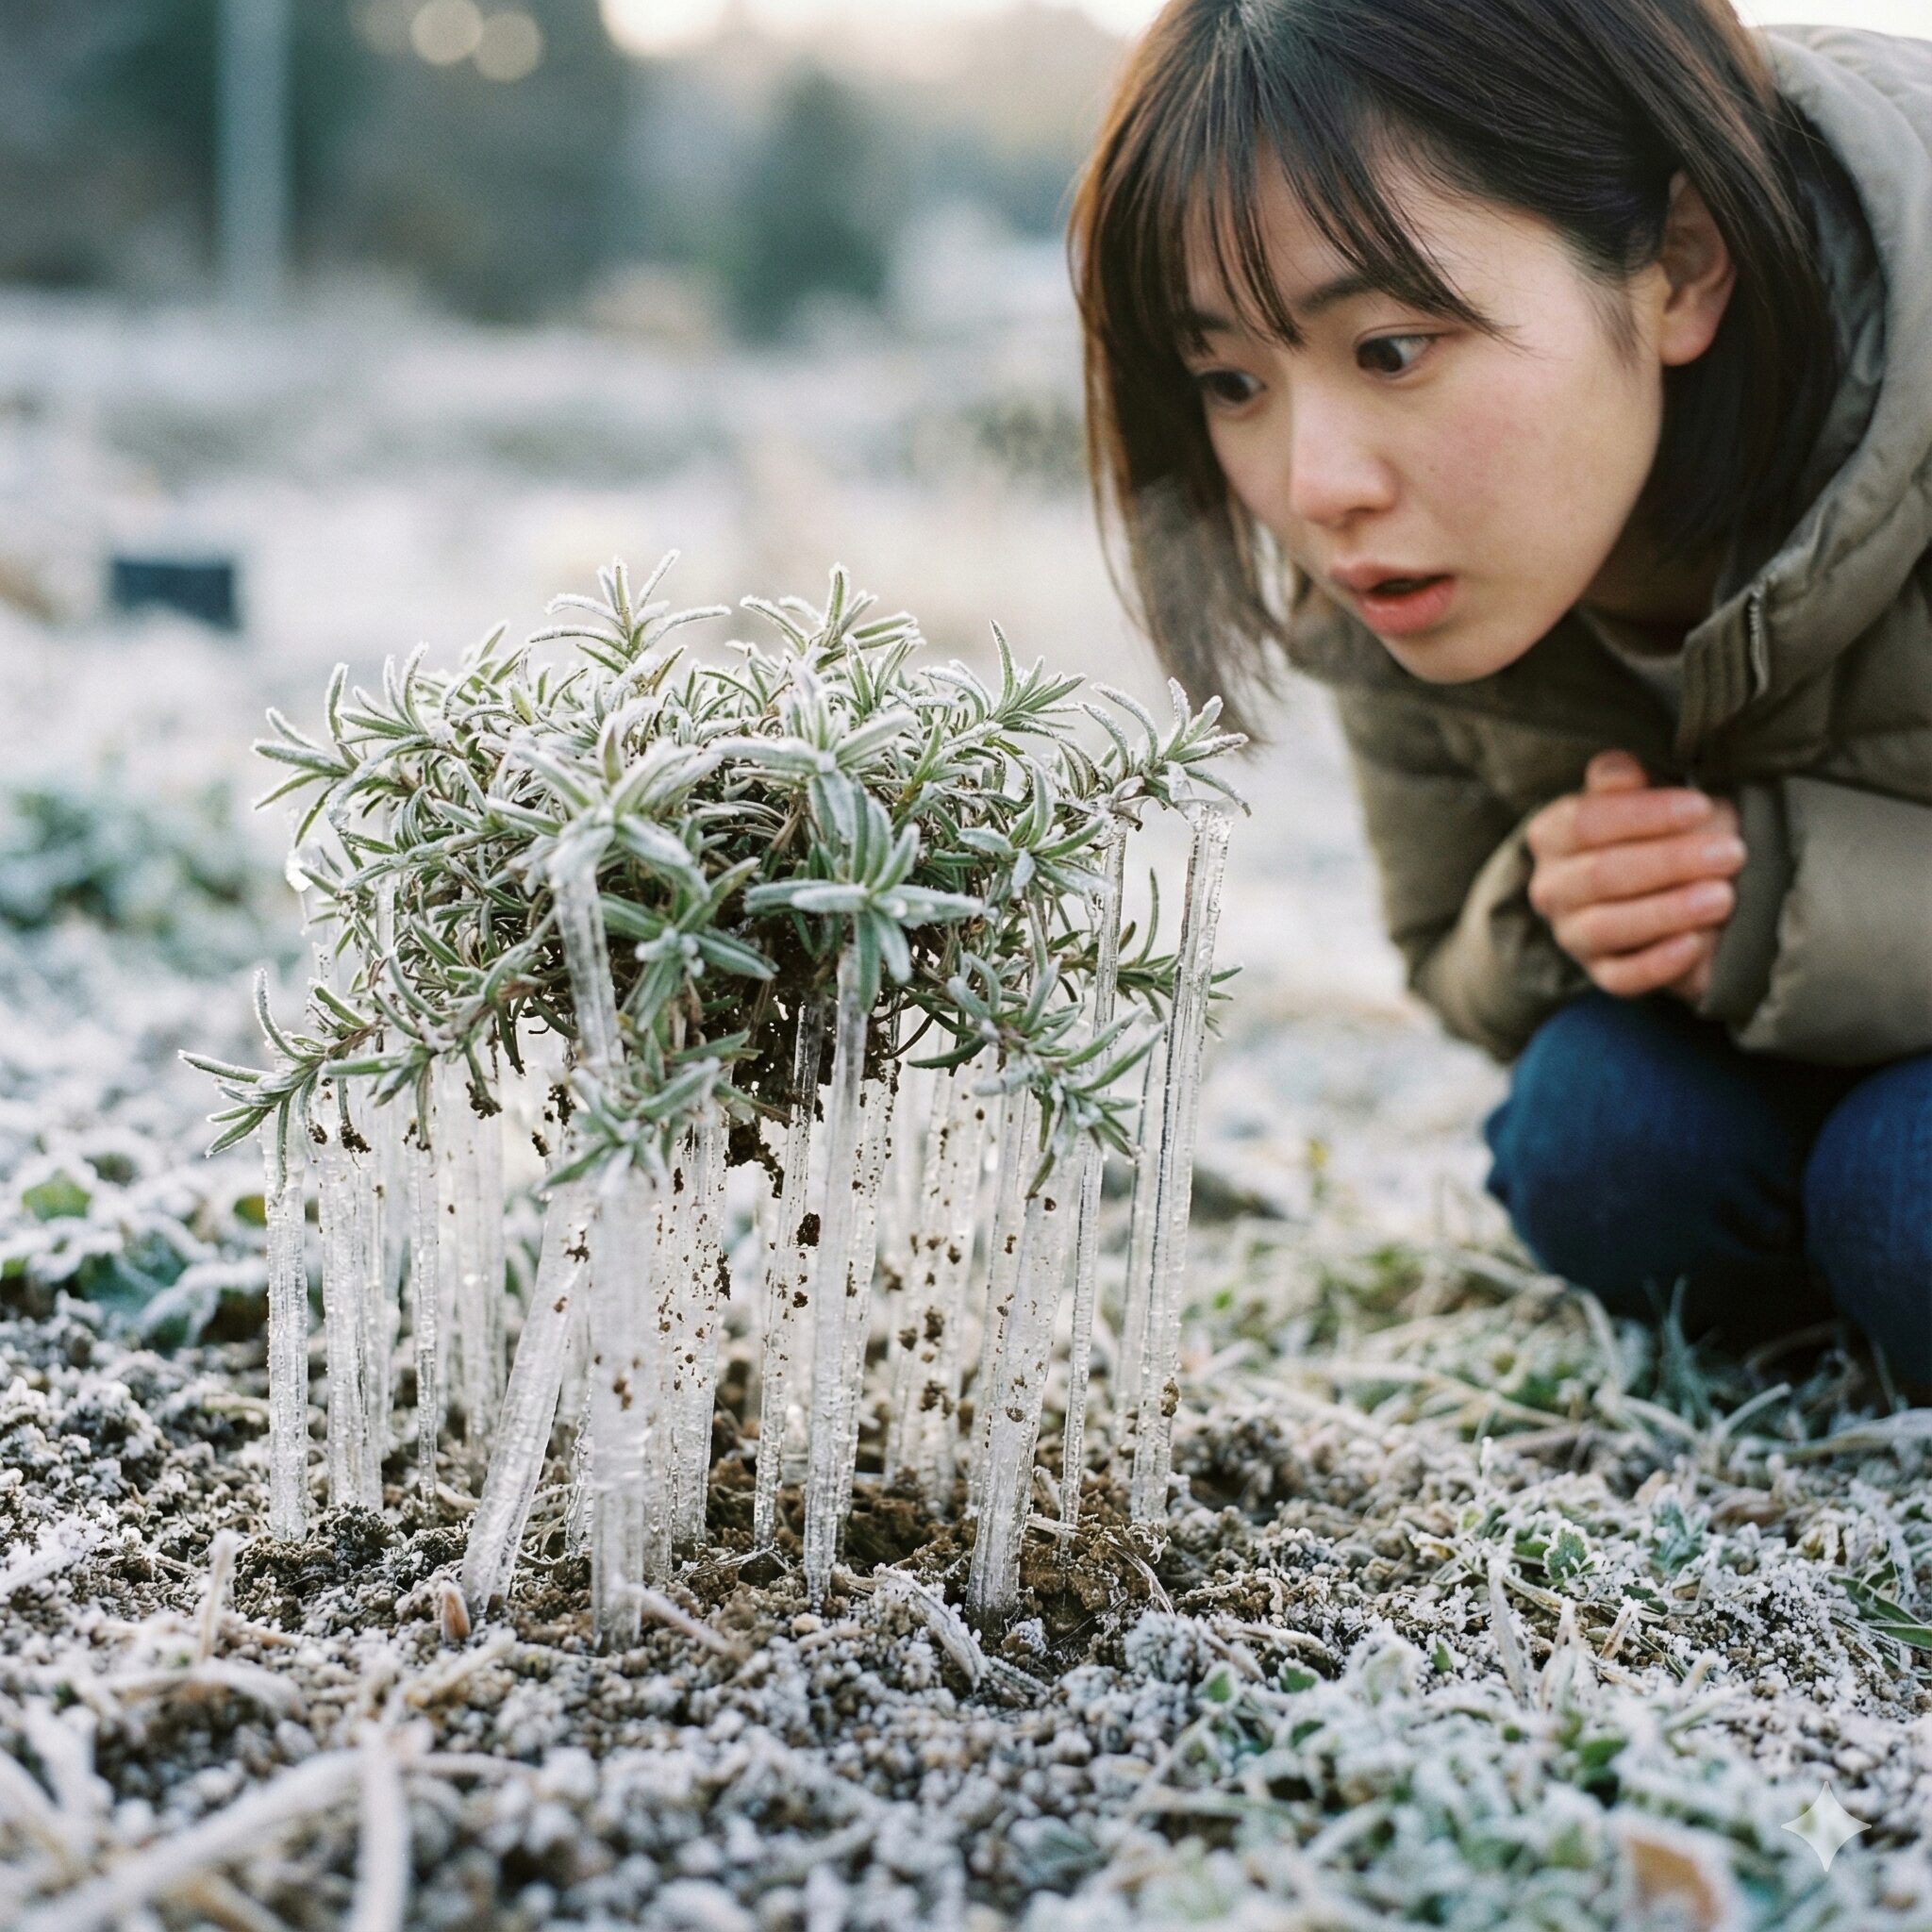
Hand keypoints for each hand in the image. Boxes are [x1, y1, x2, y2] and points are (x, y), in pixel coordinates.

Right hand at [1525, 750, 1743, 1001]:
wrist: (1671, 885)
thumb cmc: (1656, 830)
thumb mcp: (1643, 795)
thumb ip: (1624, 781)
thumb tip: (1620, 770)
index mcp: (1551, 834)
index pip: (1585, 822)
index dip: (1644, 814)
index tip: (1699, 807)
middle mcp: (1551, 887)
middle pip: (1600, 875)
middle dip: (1670, 862)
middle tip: (1731, 853)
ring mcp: (1572, 934)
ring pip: (1608, 927)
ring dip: (1669, 911)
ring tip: (1723, 897)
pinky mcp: (1600, 973)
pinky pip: (1621, 977)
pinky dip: (1659, 963)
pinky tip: (1697, 944)